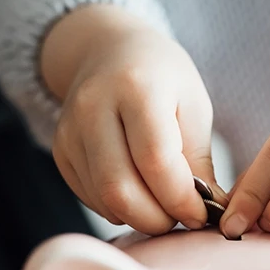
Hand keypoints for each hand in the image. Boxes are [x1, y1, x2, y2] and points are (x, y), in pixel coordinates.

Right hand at [41, 5, 219, 234]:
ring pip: (104, 200)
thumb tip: (210, 213)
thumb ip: (199, 161)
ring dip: (140, 217)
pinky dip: (120, 209)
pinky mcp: (60, 151)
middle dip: (157, 219)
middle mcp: (94, 107)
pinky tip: (139, 192)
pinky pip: (91, 198)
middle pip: (120, 189)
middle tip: (181, 217)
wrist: (109, 51)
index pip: (156, 161)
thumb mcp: (193, 106)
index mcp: (136, 87)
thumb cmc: (162, 79)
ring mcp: (70, 131)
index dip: (181, 199)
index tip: (202, 214)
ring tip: (164, 204)